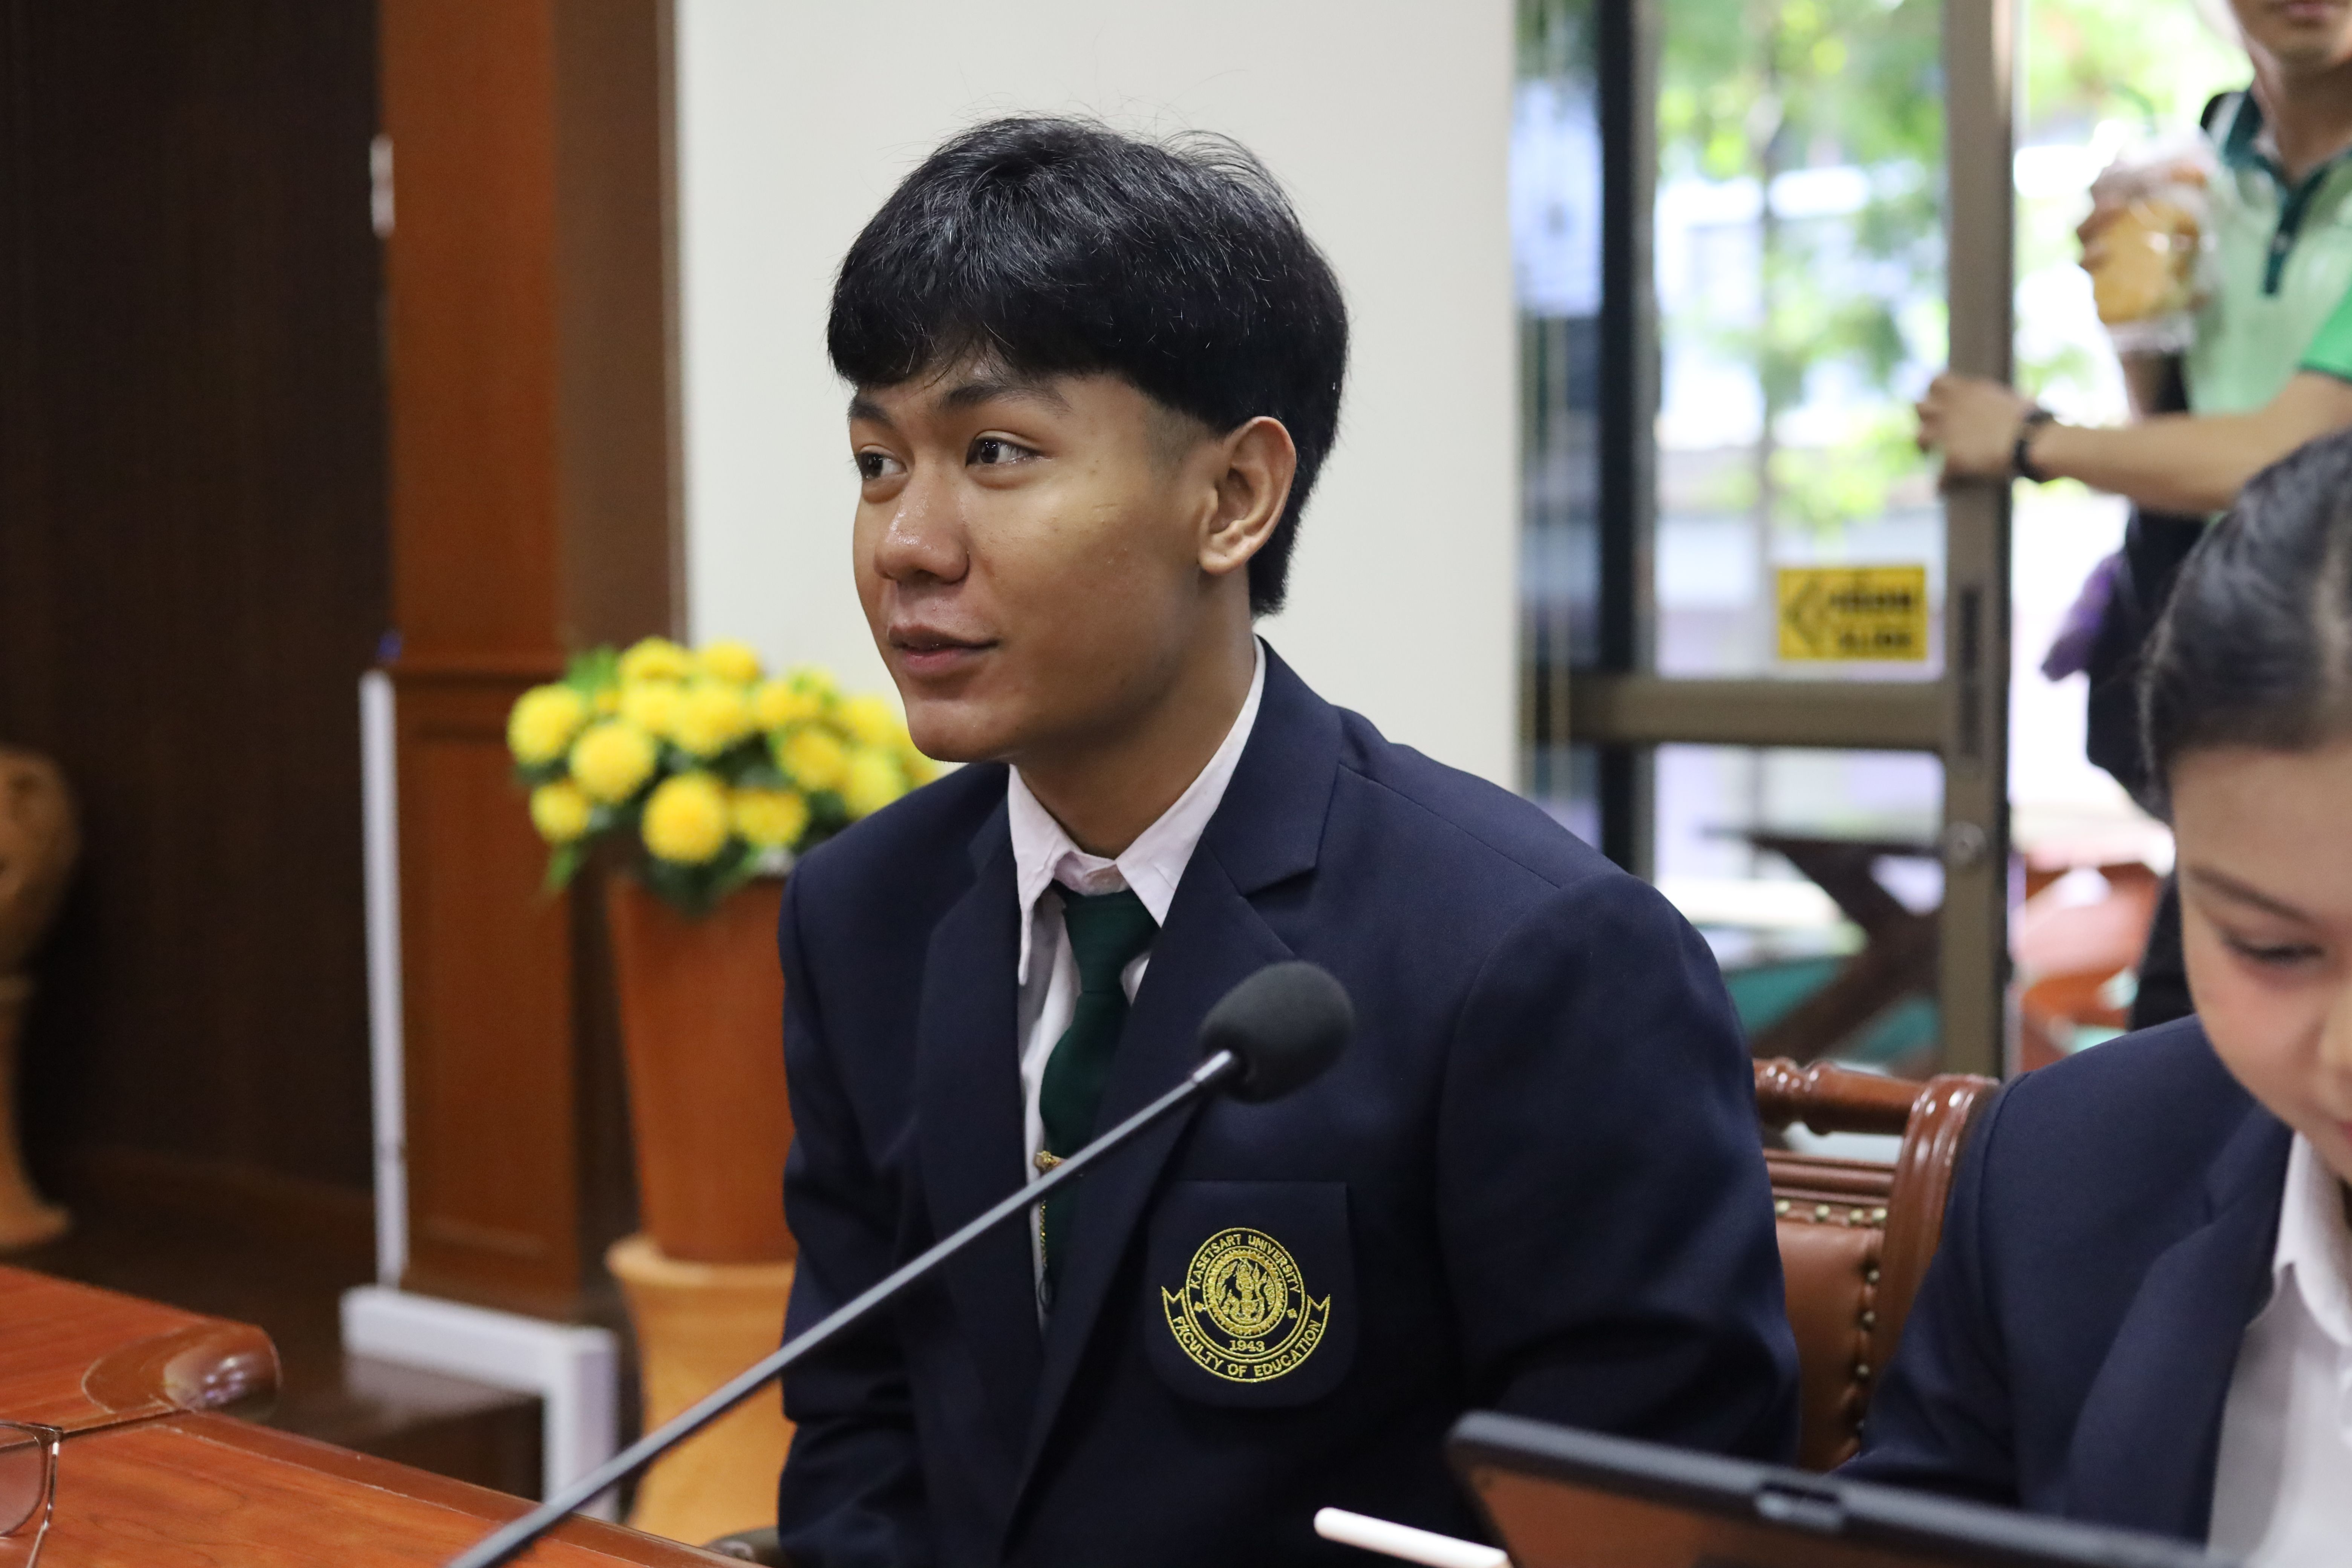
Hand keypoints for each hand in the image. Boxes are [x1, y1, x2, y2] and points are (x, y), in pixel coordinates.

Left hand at [1915, 372, 2034, 484]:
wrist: (2035, 442)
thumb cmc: (2036, 421)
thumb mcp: (2014, 400)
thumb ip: (1998, 401)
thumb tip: (2016, 399)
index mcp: (1969, 391)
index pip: (1936, 382)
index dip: (1936, 395)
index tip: (1943, 405)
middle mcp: (1953, 408)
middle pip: (1920, 407)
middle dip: (1926, 420)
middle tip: (1938, 432)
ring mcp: (1948, 433)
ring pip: (1919, 438)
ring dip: (1927, 449)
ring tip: (1937, 458)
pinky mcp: (1951, 457)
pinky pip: (1937, 475)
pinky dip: (1942, 483)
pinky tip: (1947, 488)